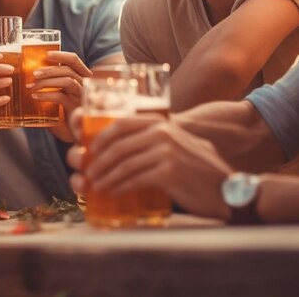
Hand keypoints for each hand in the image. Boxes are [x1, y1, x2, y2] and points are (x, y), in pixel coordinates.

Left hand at [28, 52, 90, 140]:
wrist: (74, 134)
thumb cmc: (64, 112)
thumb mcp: (59, 94)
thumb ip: (51, 84)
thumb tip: (29, 74)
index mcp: (80, 77)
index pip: (74, 60)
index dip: (61, 55)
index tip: (46, 54)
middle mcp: (84, 84)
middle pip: (68, 69)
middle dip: (49, 69)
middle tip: (33, 73)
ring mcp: (82, 96)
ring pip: (67, 80)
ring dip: (46, 81)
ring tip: (30, 86)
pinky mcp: (76, 108)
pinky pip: (61, 96)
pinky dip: (46, 95)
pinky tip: (34, 97)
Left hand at [66, 114, 231, 219]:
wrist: (228, 188)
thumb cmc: (198, 168)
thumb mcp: (177, 142)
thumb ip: (154, 137)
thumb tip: (122, 143)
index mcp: (160, 123)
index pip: (122, 123)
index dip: (102, 136)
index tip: (91, 149)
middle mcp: (162, 133)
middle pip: (118, 145)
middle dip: (98, 161)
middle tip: (87, 173)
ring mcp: (166, 152)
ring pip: (124, 164)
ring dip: (105, 176)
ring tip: (95, 185)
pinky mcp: (169, 172)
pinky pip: (135, 179)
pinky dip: (119, 186)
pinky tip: (112, 192)